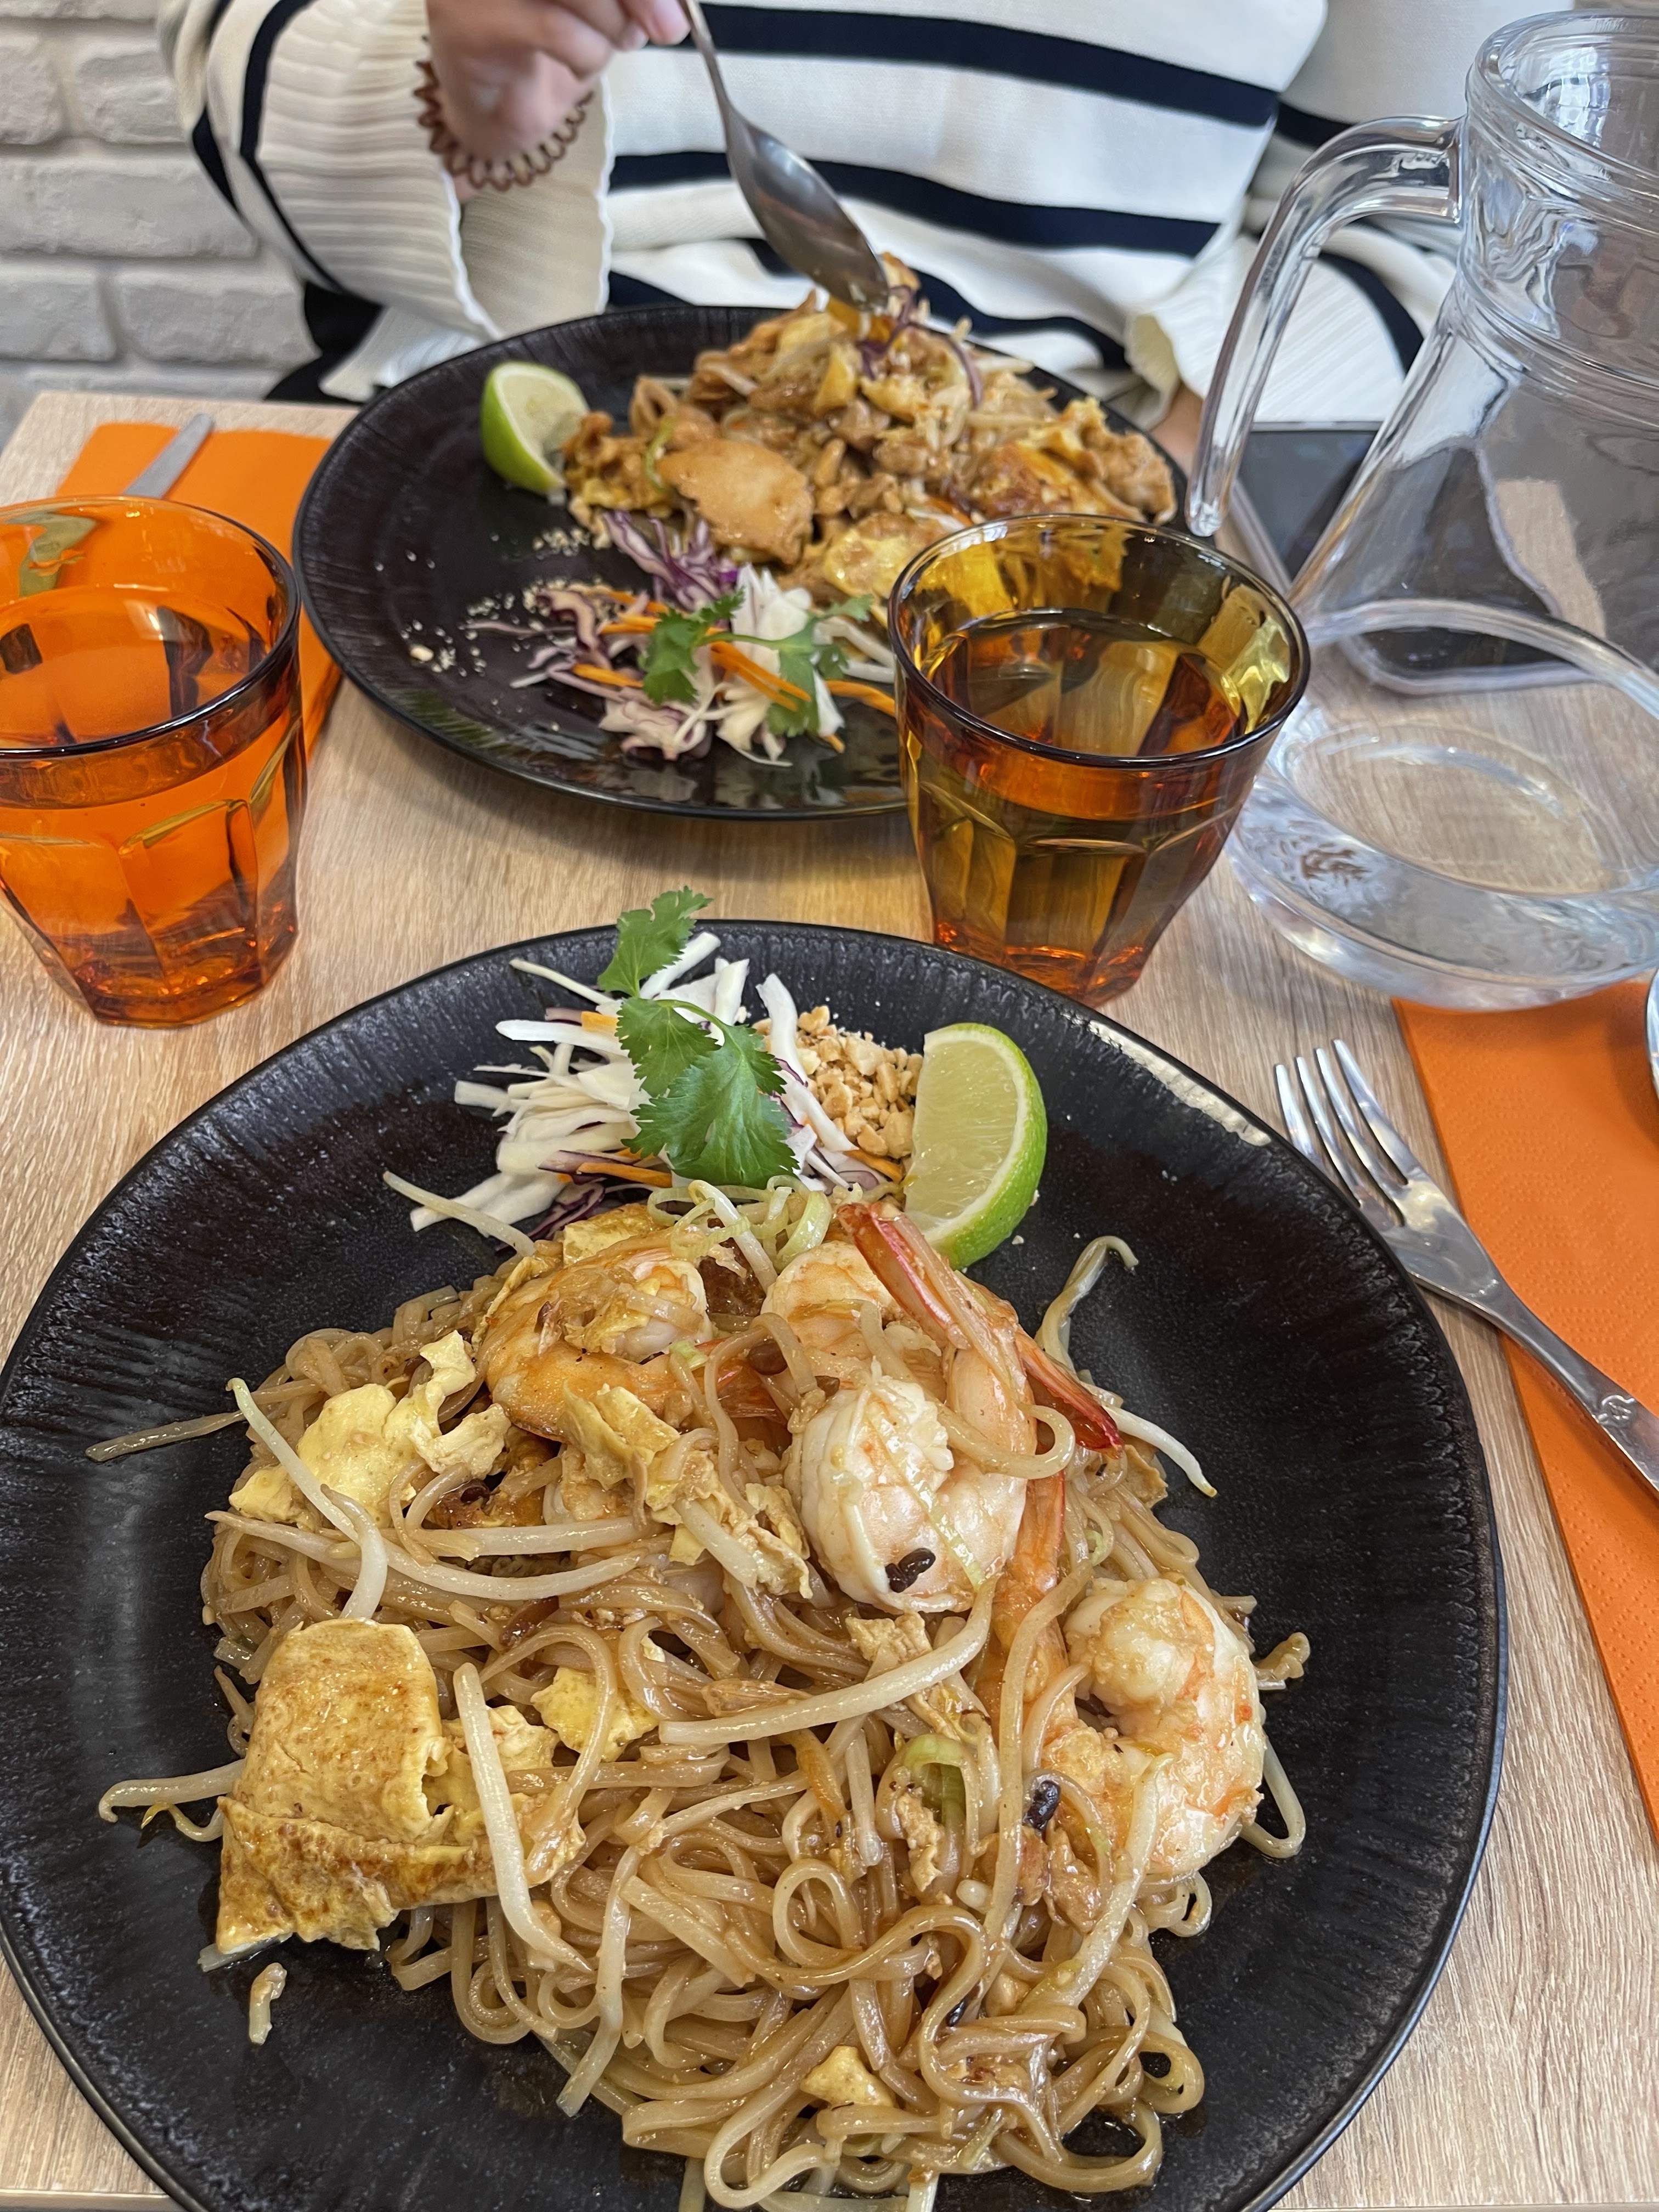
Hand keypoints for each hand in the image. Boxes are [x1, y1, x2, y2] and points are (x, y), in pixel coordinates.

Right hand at [426, 0, 685, 164]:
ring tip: (622, 41)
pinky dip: (587, 51)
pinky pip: (552, 27)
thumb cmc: (549, 36)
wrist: (494, 107)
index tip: (674, 6)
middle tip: (668, 27)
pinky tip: (585, 61)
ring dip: (613, 20)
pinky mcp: (466, 21)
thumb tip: (674, 8)